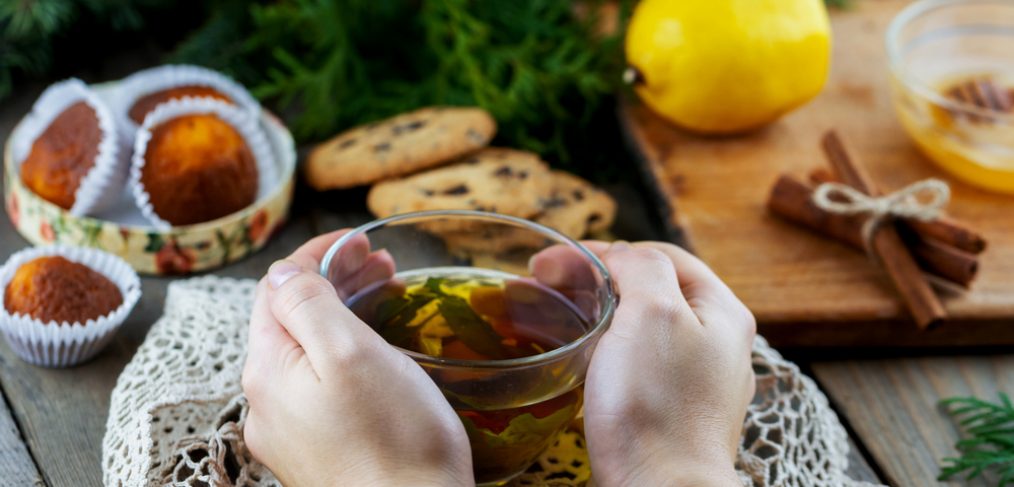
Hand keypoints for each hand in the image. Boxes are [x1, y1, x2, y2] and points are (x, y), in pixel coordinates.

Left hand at [241, 230, 472, 486]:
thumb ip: (307, 304)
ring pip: (306, 353)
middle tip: (381, 264)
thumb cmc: (394, 441)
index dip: (317, 254)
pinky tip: (375, 357)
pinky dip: (343, 356)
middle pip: (290, 320)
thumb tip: (281, 272)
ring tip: (384, 300)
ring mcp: (290, 432)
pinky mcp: (317, 451)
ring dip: (340, 316)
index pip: (277, 288)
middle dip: (332, 282)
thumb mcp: (351, 354)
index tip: (360, 240)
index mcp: (268, 369)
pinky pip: (319, 387)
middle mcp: (268, 403)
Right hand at [533, 241, 754, 485]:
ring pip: (638, 326)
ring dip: (592, 311)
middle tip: (539, 282)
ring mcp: (695, 380)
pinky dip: (601, 348)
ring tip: (547, 314)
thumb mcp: (654, 313)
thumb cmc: (658, 406)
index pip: (660, 255)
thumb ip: (642, 267)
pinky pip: (634, 364)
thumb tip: (624, 256)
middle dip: (592, 279)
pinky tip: (575, 355)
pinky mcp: (670, 412)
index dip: (602, 251)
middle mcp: (717, 343)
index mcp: (723, 310)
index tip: (549, 262)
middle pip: (649, 289)